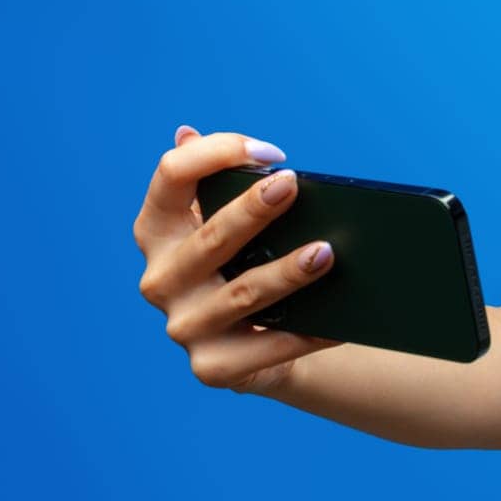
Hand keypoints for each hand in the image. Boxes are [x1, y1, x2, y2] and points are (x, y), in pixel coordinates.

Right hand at [132, 125, 343, 395]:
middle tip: (293, 184)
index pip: (171, 176)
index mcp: (157, 230)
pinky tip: (342, 318)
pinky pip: (267, 347)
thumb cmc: (245, 261)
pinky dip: (308, 333)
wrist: (259, 343)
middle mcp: (160, 278)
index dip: (217, 155)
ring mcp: (183, 326)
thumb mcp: (226, 220)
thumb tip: (186, 133)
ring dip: (287, 273)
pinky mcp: (212, 367)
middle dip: (252, 210)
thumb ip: (212, 180)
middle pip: (209, 237)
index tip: (272, 153)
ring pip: (242, 294)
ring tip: (326, 253)